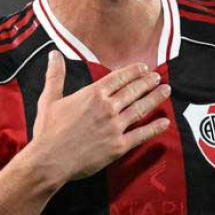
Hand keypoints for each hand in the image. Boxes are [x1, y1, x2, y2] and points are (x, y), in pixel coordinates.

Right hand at [30, 50, 170, 181]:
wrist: (49, 160)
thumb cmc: (48, 130)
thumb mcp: (50, 99)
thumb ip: (56, 75)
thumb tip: (54, 54)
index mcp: (93, 94)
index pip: (119, 78)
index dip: (133, 71)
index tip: (144, 68)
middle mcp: (107, 107)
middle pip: (133, 91)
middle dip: (147, 82)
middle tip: (157, 77)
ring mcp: (115, 127)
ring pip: (140, 109)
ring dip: (155, 98)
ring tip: (165, 90)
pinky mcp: (118, 146)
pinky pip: (141, 135)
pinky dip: (154, 128)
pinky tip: (165, 122)